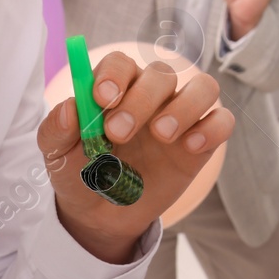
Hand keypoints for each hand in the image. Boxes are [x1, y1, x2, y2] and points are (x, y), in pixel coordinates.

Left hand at [39, 52, 234, 263]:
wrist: (103, 215)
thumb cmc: (81, 173)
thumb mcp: (58, 156)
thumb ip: (57, 130)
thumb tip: (69, 107)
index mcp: (117, 89)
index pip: (122, 63)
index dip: (115, 74)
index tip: (102, 99)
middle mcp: (152, 95)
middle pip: (162, 73)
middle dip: (142, 99)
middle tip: (118, 133)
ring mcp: (181, 116)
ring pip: (203, 87)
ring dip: (185, 105)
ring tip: (162, 134)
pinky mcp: (201, 142)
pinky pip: (222, 122)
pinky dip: (211, 129)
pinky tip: (189, 147)